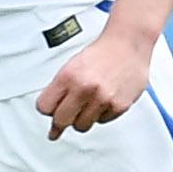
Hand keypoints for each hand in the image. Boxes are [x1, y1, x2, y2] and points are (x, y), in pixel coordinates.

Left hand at [36, 27, 151, 139]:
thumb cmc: (101, 54)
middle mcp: (84, 88)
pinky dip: (101, 114)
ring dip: (82, 118)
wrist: (128, 45)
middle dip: (61, 120)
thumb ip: (60, 89)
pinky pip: (102, 121)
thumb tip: (51, 112)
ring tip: (88, 104)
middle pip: (61, 121)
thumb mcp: (71, 66)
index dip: (47, 109)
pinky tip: (103, 100)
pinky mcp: (119, 106)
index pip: (44, 107)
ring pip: (81, 126)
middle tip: (65, 116)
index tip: (50, 111)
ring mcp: (102, 99)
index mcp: (68, 76)